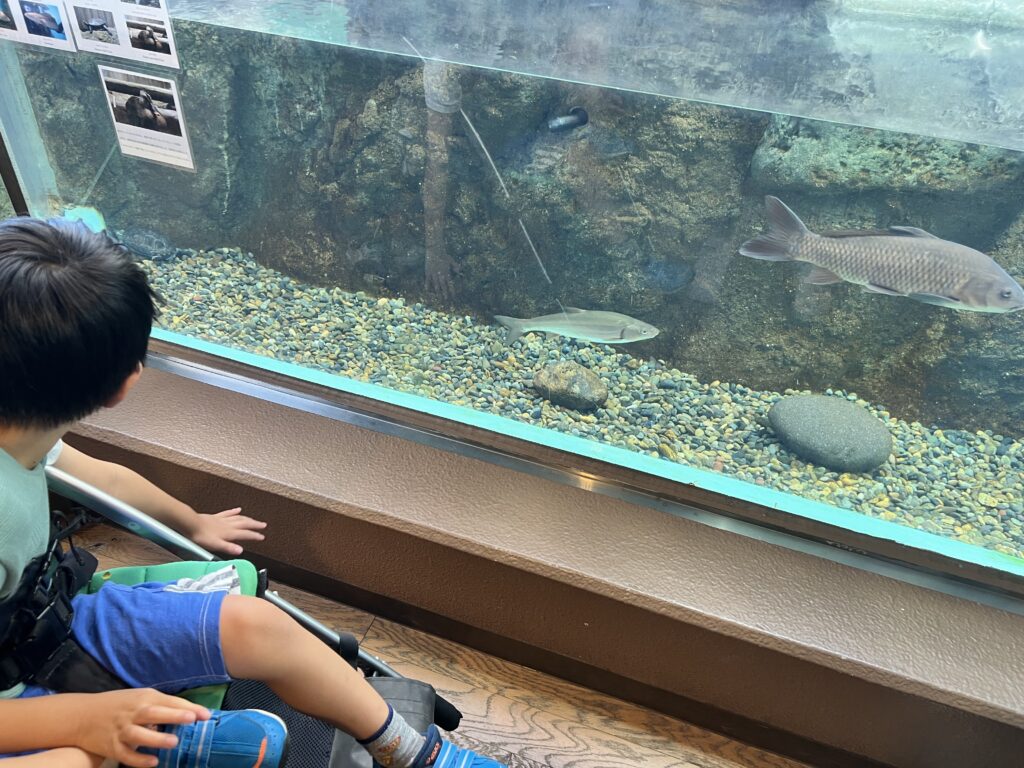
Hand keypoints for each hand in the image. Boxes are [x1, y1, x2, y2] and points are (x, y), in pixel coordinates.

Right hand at [75, 689, 208, 767]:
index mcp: (144, 698)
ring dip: (157, 738)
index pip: (169, 701)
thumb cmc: (119, 705)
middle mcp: (133, 712)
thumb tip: (190, 713)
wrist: (82, 715)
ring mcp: (122, 730)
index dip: (188, 707)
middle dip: (174, 715)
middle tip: (193, 719)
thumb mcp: (140, 698)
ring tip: (174, 742)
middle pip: (154, 712)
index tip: (207, 715)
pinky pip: (126, 754)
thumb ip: (161, 705)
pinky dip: (139, 759)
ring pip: (140, 734)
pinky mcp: (112, 746)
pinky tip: (153, 762)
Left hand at [188, 507, 266, 555]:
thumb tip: (240, 551)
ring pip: (238, 518)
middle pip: (245, 524)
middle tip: (263, 525)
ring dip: (248, 519)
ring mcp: (222, 520)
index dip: (254, 535)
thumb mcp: (215, 545)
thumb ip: (228, 547)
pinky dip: (234, 511)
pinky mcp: (216, 517)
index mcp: (229, 533)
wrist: (190, 524)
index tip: (262, 537)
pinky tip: (237, 509)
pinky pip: (228, 513)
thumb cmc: (201, 535)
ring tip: (254, 519)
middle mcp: (228, 525)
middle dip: (255, 525)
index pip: (245, 534)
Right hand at [425, 252, 460, 299]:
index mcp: (447, 272)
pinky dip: (427, 285)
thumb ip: (455, 266)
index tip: (453, 295)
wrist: (435, 250)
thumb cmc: (444, 255)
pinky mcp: (428, 272)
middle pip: (443, 286)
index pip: (450, 283)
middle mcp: (440, 274)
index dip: (451, 290)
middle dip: (445, 293)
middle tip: (446, 300)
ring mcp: (434, 273)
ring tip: (438, 298)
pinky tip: (427, 291)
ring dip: (437, 292)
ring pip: (436, 285)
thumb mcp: (451, 260)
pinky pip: (427, 280)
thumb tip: (460, 271)